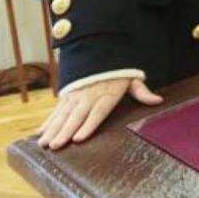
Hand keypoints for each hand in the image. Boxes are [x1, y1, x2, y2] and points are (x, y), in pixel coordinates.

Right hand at [37, 77, 162, 150]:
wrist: (101, 51)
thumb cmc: (119, 71)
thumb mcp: (132, 79)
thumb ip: (142, 92)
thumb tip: (158, 100)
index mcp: (106, 95)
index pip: (97, 112)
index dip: (88, 126)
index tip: (79, 139)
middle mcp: (88, 96)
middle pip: (76, 116)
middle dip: (65, 131)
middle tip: (55, 146)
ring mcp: (76, 96)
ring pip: (62, 114)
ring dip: (52, 129)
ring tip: (44, 144)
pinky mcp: (67, 95)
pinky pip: (56, 110)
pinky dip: (48, 122)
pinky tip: (40, 134)